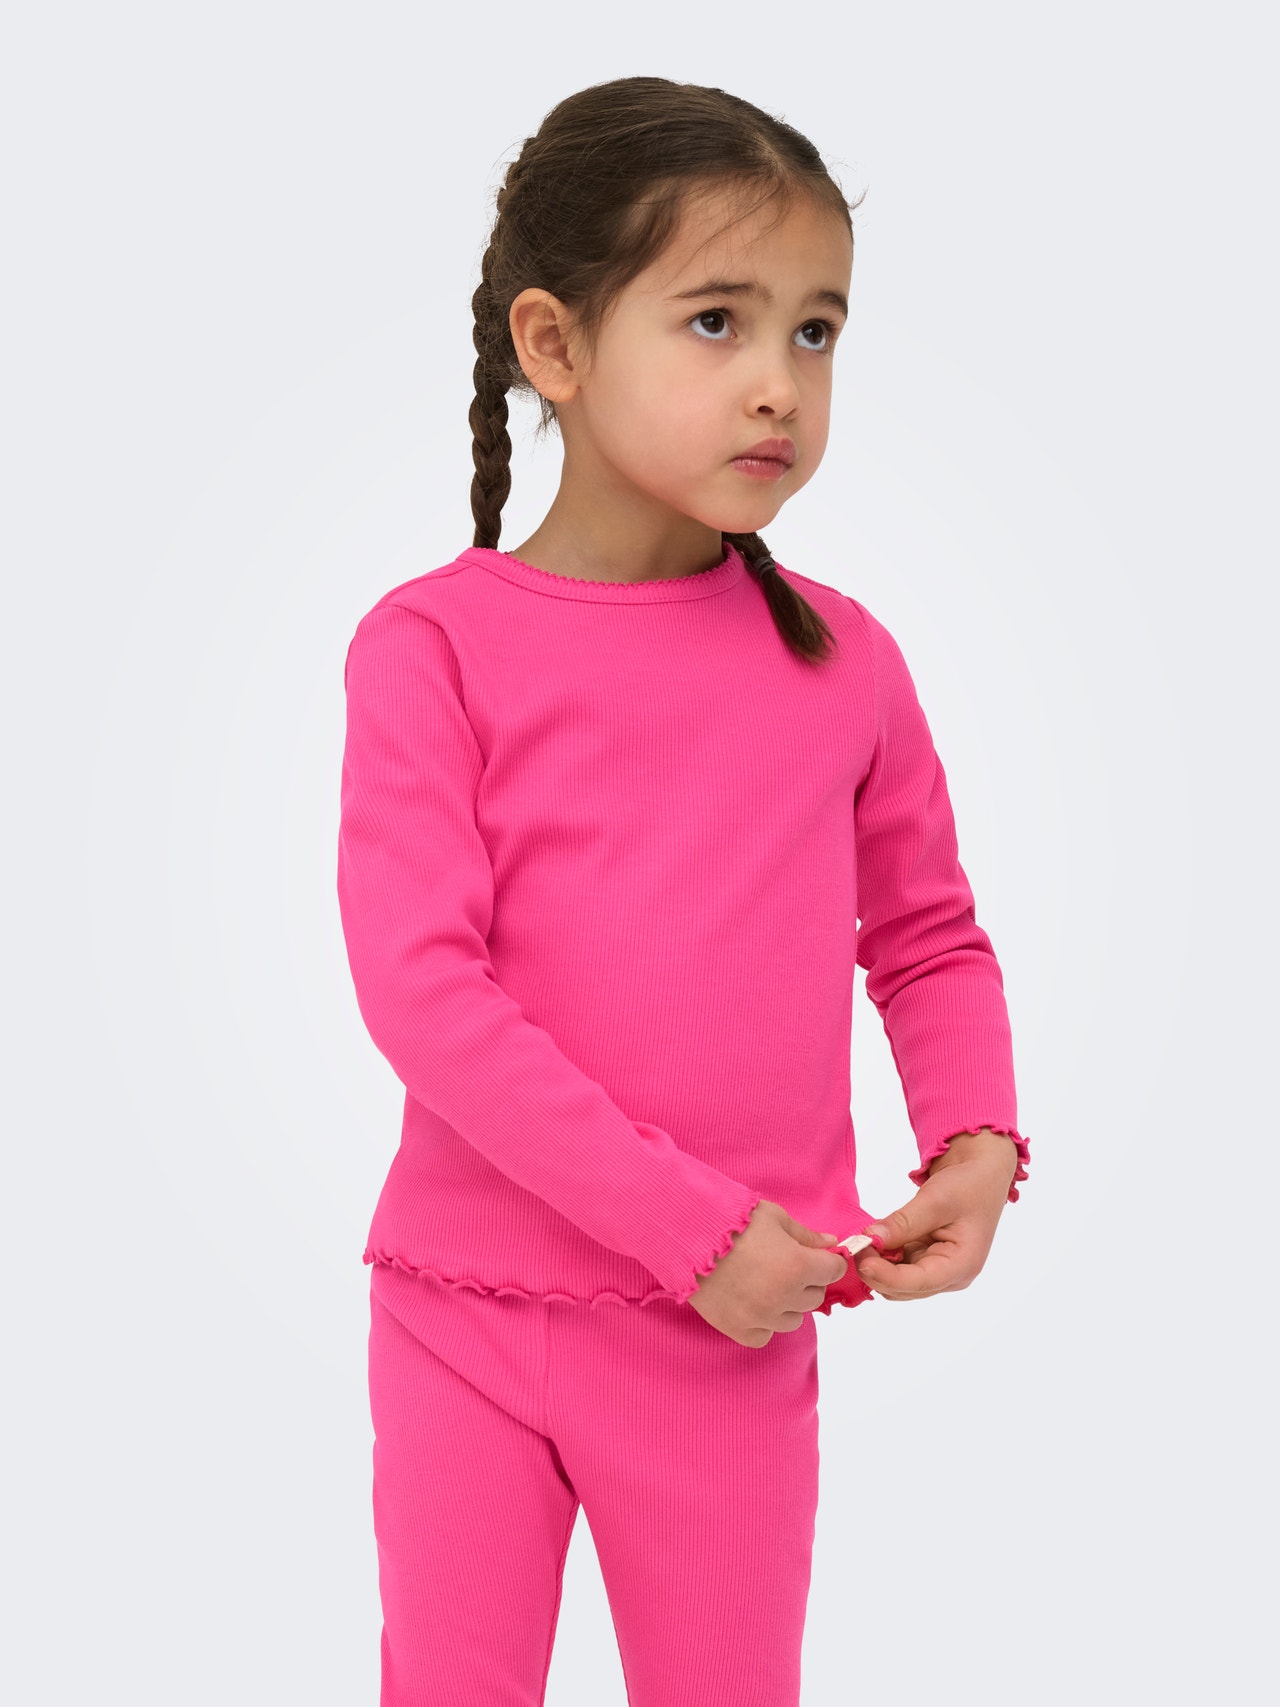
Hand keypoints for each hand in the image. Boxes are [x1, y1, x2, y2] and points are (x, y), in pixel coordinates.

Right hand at [687, 1198, 851, 1347]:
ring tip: (766, 1283)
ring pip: (793, 1320)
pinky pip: (765, 1335)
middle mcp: (783, 1296)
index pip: (833, 1271)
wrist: (686, 1234)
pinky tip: (753, 1303)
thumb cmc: (732, 1219)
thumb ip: (806, 1235)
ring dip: (787, 1303)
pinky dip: (764, 1322)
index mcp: (798, 1265)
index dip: (827, 1261)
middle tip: (786, 1264)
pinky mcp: (738, 1329)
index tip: (818, 1256)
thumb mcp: (775, 1217)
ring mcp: (761, 1317)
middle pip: (815, 1296)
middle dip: (808, 1280)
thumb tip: (832, 1243)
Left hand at [851, 1129, 1018, 1300]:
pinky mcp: (926, 1262)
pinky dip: (882, 1259)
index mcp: (962, 1265)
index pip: (919, 1282)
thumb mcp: (935, 1200)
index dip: (887, 1276)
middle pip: (905, 1289)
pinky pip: (898, 1270)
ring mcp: (938, 1272)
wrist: (980, 1176)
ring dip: (877, 1266)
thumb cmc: (968, 1186)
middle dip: (878, 1271)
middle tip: (857, 1243)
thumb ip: (903, 1222)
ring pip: (897, 1284)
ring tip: (865, 1240)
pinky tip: (875, 1240)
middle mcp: (951, 1276)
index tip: (861, 1260)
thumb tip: (870, 1238)